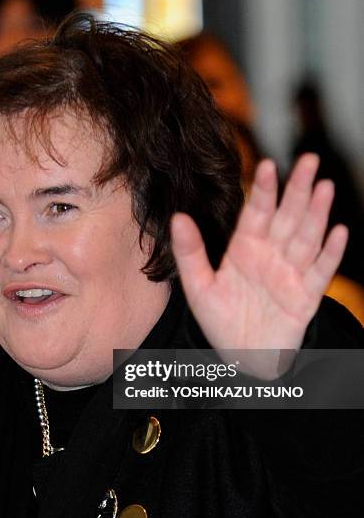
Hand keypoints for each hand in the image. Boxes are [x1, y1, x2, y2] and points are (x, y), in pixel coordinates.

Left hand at [171, 154, 346, 358]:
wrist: (240, 357)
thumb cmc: (219, 320)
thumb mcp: (198, 286)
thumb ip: (190, 252)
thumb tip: (178, 218)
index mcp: (245, 249)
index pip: (256, 214)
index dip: (263, 191)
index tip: (266, 164)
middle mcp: (270, 256)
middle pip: (287, 218)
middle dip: (297, 190)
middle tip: (308, 160)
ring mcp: (290, 275)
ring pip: (306, 239)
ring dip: (316, 214)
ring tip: (324, 187)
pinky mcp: (305, 297)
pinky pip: (320, 273)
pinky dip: (330, 254)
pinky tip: (339, 232)